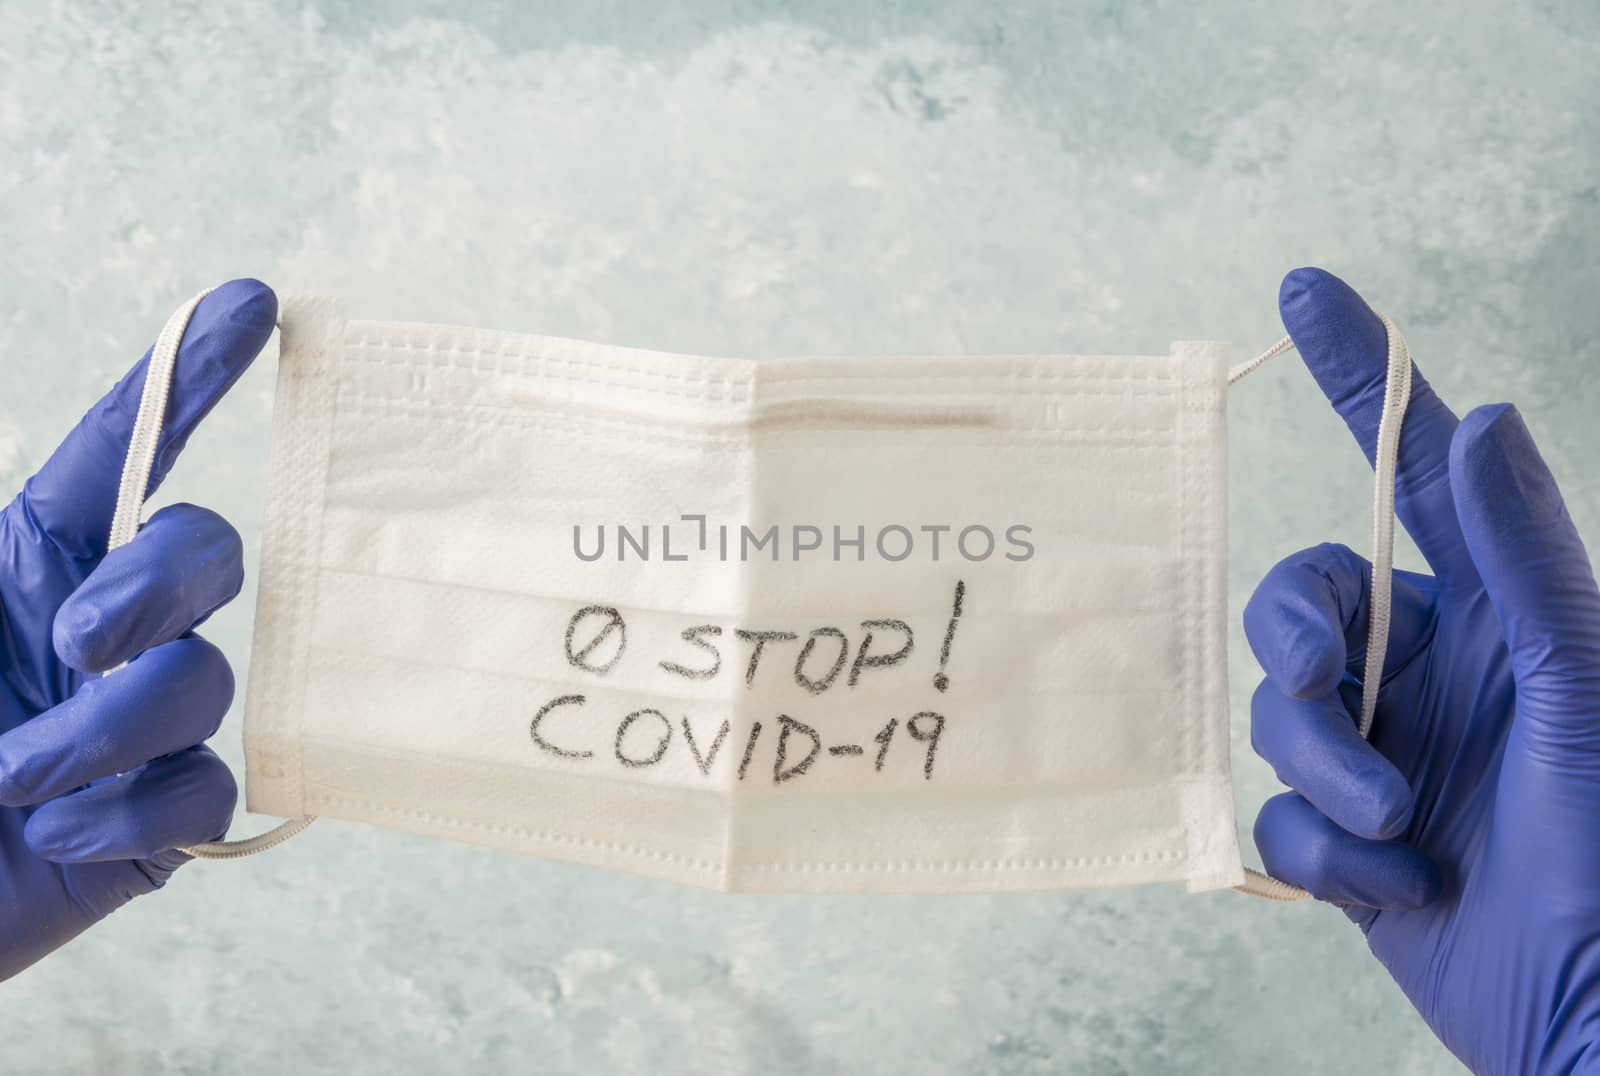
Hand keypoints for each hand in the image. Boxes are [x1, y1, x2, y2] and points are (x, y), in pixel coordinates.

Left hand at [0, 281, 275, 979]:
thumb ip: (0, 558)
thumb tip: (61, 553)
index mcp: (29, 563)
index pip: (125, 450)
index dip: (189, 376)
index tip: (248, 302)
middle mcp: (101, 630)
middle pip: (204, 553)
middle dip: (157, 584)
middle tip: (77, 640)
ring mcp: (140, 725)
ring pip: (204, 682)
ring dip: (110, 729)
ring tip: (19, 780)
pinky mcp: (161, 818)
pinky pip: (200, 793)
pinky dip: (134, 814)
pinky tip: (62, 835)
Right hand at [1246, 268, 1599, 1073]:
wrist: (1592, 1023)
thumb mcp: (1580, 686)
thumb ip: (1521, 557)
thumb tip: (1477, 420)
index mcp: (1492, 616)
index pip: (1408, 476)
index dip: (1364, 381)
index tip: (1309, 289)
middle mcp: (1429, 670)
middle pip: (1300, 604)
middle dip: (1304, 658)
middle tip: (1340, 710)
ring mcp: (1382, 752)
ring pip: (1280, 715)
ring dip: (1328, 772)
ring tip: (1402, 826)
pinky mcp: (1345, 840)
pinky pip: (1280, 815)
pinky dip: (1329, 854)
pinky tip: (1401, 888)